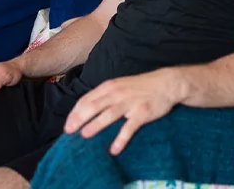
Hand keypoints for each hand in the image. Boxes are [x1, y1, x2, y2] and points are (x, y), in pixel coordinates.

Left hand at [63, 68, 181, 155]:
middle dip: (79, 118)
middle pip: (93, 106)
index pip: (86, 99)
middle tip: (68, 131)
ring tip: (84, 135)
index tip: (67, 123)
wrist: (165, 83)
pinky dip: (121, 138)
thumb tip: (86, 108)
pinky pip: (129, 127)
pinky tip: (114, 149)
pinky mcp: (142, 112)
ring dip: (96, 125)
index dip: (75, 112)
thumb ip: (104, 95)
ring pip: (109, 114)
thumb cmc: (139, 87)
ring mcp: (129, 102)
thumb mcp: (118, 85)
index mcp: (109, 87)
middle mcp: (116, 93)